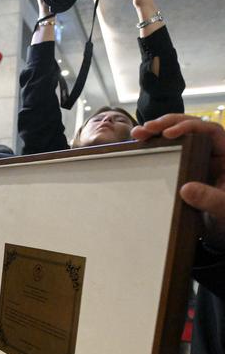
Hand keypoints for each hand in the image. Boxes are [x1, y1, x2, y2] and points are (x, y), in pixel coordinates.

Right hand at [131, 115, 224, 233]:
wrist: (222, 229)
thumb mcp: (224, 209)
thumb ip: (211, 199)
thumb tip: (186, 189)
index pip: (211, 131)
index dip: (189, 127)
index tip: (168, 134)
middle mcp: (211, 153)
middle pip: (191, 128)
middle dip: (168, 124)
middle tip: (146, 129)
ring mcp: (196, 159)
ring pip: (178, 137)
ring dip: (157, 132)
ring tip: (138, 134)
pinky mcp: (182, 168)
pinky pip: (169, 152)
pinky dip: (154, 146)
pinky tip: (139, 145)